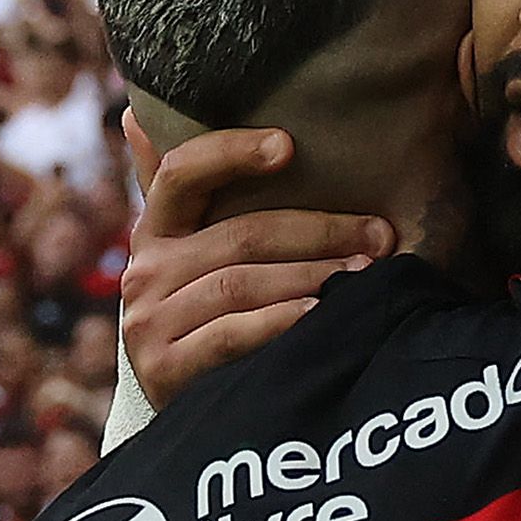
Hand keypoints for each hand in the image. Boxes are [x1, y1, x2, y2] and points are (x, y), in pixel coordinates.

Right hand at [119, 118, 391, 406]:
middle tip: (380, 235)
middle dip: (318, 232)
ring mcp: (149, 324)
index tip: (289, 145)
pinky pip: (231, 333)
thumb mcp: (194, 253)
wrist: (190, 409)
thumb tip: (140, 111)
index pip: (180, 172)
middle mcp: (144, 273)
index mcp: (154, 232)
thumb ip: (183, 190)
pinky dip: (280, 320)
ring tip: (365, 274)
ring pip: (241, 283)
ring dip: (313, 275)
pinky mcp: (165, 370)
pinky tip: (320, 313)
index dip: (231, 153)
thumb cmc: (209, 315)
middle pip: (238, 235)